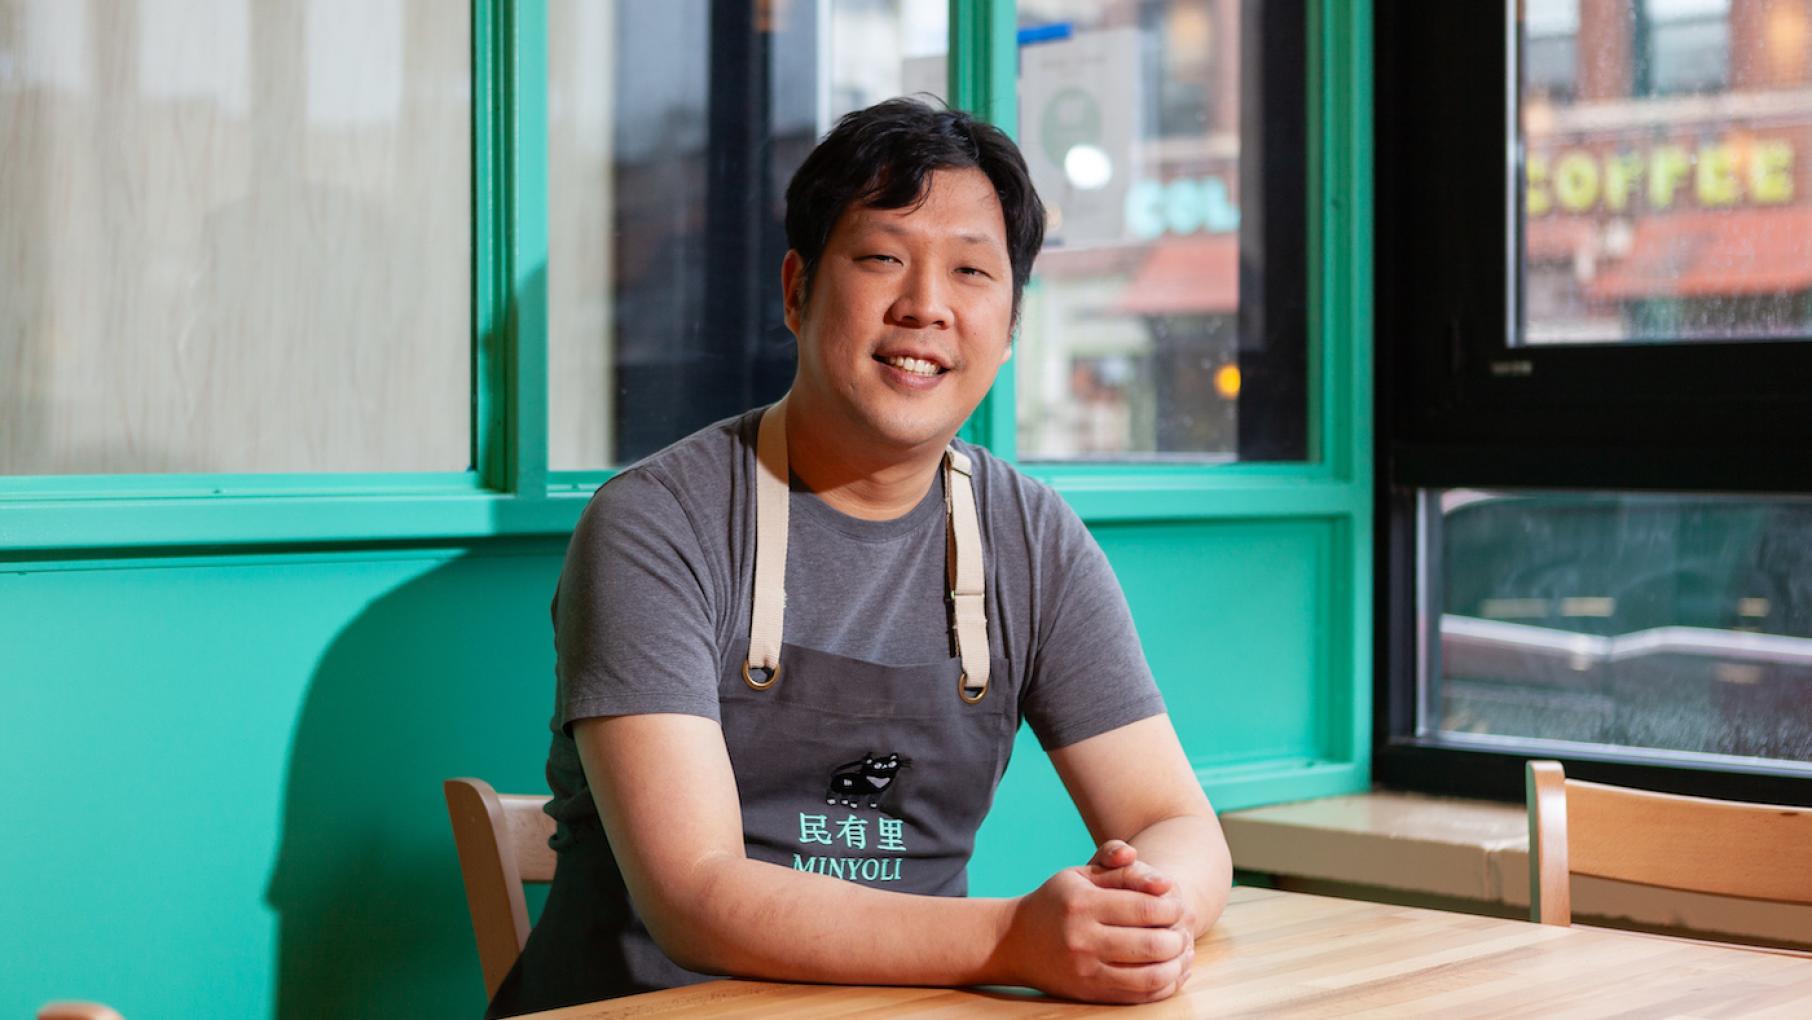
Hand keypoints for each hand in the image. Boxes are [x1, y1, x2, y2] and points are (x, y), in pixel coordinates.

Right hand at [997, 842, 1194, 1003]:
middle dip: (1179, 938)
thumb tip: (1164, 883)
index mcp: (1083, 904)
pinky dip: (1164, 986)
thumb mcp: (1082, 875)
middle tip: (1184, 931)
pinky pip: (1139, 996)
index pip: (1145, 908)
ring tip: (1183, 952)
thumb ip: (1122, 869)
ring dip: (1177, 965)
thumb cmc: (1057, 901)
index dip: (1172, 908)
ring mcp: (1086, 970)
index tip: (1178, 905)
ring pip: (1150, 976)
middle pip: (1152, 944)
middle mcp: (1083, 939)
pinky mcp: (1089, 992)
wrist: (1015, 941)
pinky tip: (1172, 971)